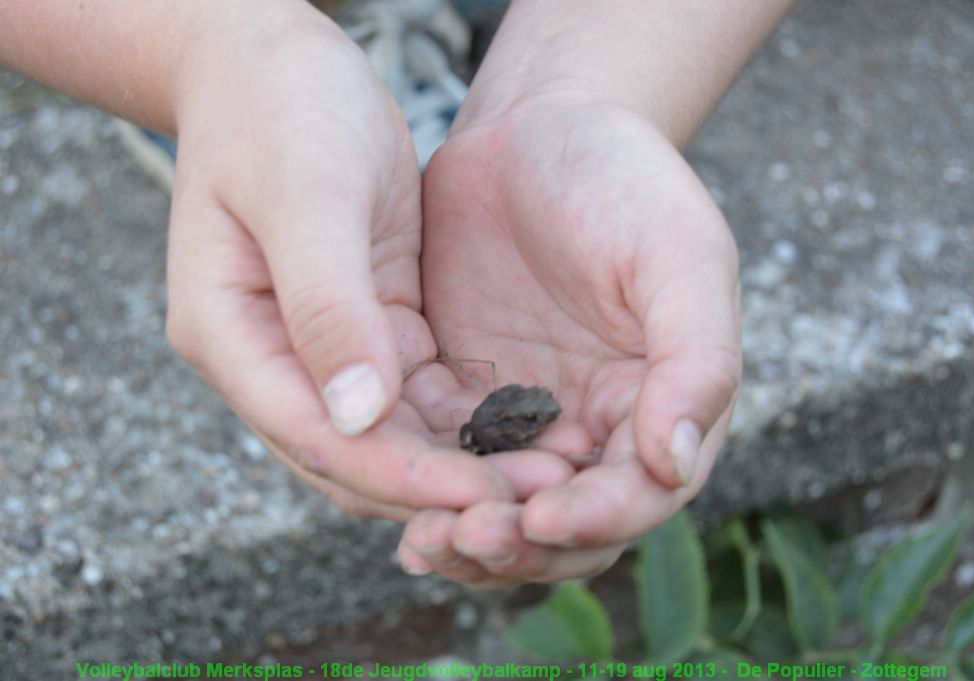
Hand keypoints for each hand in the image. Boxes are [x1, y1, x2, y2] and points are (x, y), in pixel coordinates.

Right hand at [163, 5, 570, 519]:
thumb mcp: (308, 194)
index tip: (483, 495)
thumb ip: (327, 306)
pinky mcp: (365, 328)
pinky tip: (527, 428)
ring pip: (389, 436)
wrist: (278, 62)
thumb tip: (358, 418)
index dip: (399, 475)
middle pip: (353, 455)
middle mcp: (268, 358)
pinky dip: (464, 420)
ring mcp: (315, 349)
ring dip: (460, 462)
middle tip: (537, 499)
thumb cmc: (282, 109)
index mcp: (229, 334)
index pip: (316, 434)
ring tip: (547, 475)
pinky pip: (414, 395)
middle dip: (440, 485)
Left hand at [398, 95, 740, 583]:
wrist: (535, 127)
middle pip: (567, 527)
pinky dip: (423, 491)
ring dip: (467, 537)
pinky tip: (390, 497)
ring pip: (501, 511)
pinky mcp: (462, 398)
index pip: (640, 493)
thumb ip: (696, 357)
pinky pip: (444, 463)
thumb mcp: (679, 251)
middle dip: (521, 545)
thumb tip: (675, 462)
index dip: (597, 518)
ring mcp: (525, 418)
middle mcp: (595, 426)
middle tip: (467, 535)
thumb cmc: (622, 177)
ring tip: (424, 540)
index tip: (542, 517)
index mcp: (662, 402)